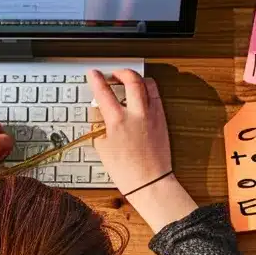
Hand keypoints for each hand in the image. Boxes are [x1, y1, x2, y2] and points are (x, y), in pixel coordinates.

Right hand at [87, 69, 196, 228]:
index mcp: (117, 121)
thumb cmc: (126, 171)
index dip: (96, 79)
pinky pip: (156, 96)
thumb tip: (101, 116)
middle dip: (120, 72)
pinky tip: (141, 96)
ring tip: (129, 81)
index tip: (93, 73)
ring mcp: (152, 115)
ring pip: (147, 84)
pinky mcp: (162, 119)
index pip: (103, 91)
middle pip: (131, 79)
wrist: (150, 183)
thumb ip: (100, 127)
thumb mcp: (102, 148)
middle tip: (113, 74)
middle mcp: (136, 113)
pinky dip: (148, 90)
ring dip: (136, 78)